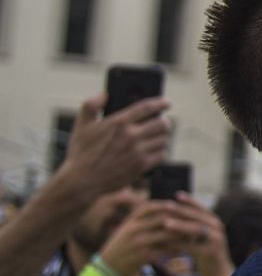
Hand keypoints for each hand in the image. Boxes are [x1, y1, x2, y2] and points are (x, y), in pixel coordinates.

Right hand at [52, 94, 170, 201]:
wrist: (82, 181)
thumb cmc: (81, 153)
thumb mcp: (82, 125)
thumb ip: (91, 105)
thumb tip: (105, 94)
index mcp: (118, 123)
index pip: (147, 107)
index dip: (161, 103)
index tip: (167, 103)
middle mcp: (131, 136)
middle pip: (162, 123)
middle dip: (163, 121)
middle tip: (161, 122)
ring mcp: (138, 151)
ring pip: (164, 139)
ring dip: (162, 137)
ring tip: (157, 136)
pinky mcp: (142, 166)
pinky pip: (162, 154)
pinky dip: (161, 151)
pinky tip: (154, 150)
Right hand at [95, 199, 194, 275]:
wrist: (109, 267)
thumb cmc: (123, 246)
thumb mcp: (128, 228)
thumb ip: (144, 218)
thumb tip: (168, 206)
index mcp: (132, 221)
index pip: (151, 207)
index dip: (168, 205)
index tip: (182, 206)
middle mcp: (135, 229)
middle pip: (163, 219)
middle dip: (180, 220)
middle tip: (194, 221)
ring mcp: (139, 243)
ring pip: (167, 235)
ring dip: (182, 235)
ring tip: (194, 236)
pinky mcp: (143, 256)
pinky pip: (165, 251)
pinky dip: (176, 250)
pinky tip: (184, 249)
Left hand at [160, 193, 232, 275]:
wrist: (219, 274)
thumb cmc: (206, 254)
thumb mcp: (201, 237)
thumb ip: (192, 227)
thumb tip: (174, 214)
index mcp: (215, 222)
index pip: (201, 207)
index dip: (189, 201)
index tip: (176, 195)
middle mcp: (218, 228)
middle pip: (198, 216)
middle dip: (182, 210)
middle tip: (167, 205)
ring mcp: (216, 240)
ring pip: (196, 229)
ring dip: (180, 226)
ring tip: (165, 223)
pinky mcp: (211, 253)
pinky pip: (193, 246)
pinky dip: (179, 244)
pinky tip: (167, 244)